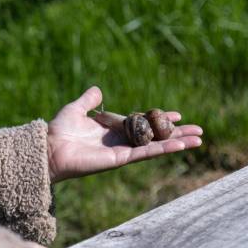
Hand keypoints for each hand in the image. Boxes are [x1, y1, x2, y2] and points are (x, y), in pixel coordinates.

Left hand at [47, 86, 202, 182]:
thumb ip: (88, 100)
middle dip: (175, 133)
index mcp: (111, 129)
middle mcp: (120, 141)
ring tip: (199, 140)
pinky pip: (145, 153)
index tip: (177, 115)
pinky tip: (181, 145)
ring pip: (155, 146)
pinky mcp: (119, 159)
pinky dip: (163, 149)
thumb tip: (98, 89)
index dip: (159, 120)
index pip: (142, 124)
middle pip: (153, 136)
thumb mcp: (75, 109)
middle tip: (198, 130)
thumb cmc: (59, 130)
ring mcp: (121, 151)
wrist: (49, 147)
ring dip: (177, 142)